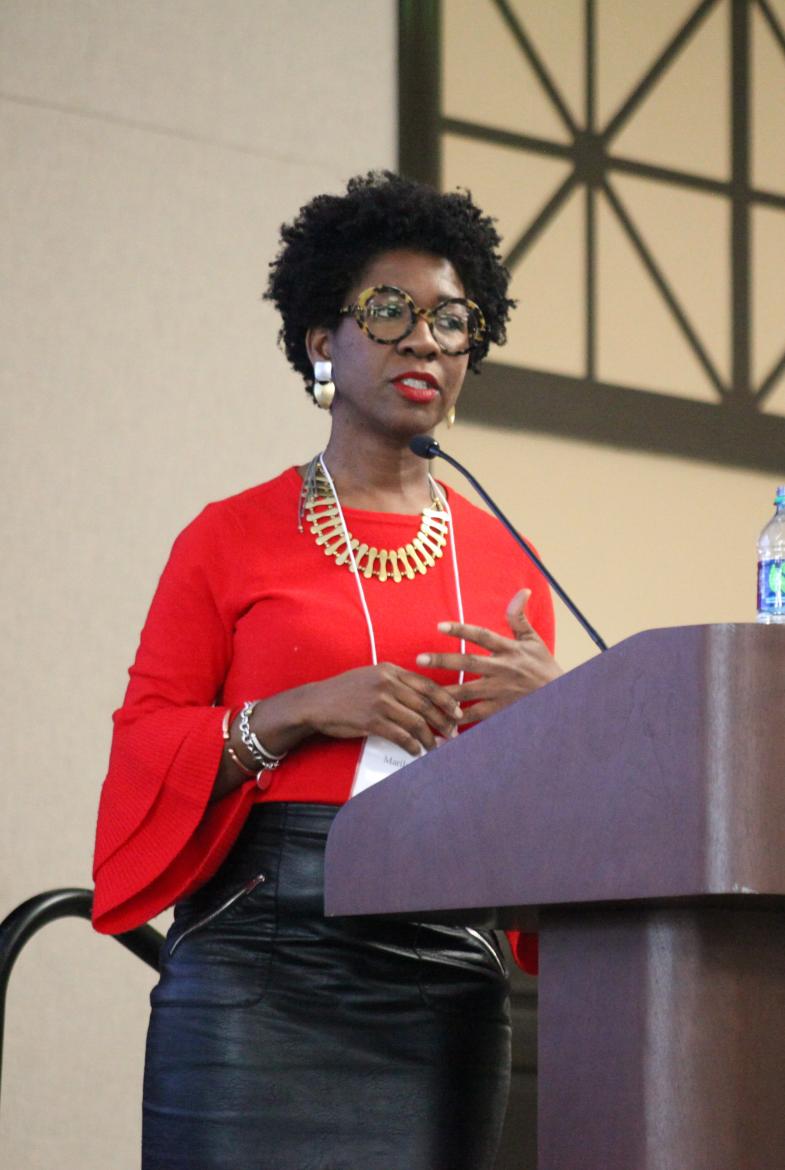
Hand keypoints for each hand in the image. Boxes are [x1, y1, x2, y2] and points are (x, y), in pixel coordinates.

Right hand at [299, 663, 462, 754]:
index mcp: (390, 670)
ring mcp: (379, 702)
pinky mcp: (371, 721)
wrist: (317, 702)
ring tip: (436, 747)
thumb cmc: (346, 691)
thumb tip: (423, 698)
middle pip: (426, 704)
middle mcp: (387, 683)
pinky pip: (400, 735)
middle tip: (453, 733)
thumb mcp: (372, 676)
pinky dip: (412, 746)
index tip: (458, 712)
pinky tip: (416, 752)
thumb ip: (396, 682)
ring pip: (416, 722)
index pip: (427, 685)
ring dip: (429, 738)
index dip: (446, 700)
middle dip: (443, 721)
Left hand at [415, 589, 561, 724]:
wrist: (560, 698)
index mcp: (509, 650)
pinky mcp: (500, 710)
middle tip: (419, 659)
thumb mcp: (533, 640)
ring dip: (444, 692)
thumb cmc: (543, 667)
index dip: (461, 630)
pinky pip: (476, 715)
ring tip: (423, 692)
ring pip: (467, 692)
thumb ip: (520, 618)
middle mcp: (502, 669)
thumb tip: (523, 591)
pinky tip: (441, 718)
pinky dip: (459, 718)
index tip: (439, 626)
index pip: (482, 636)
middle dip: (443, 661)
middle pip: (468, 664)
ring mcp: (500, 692)